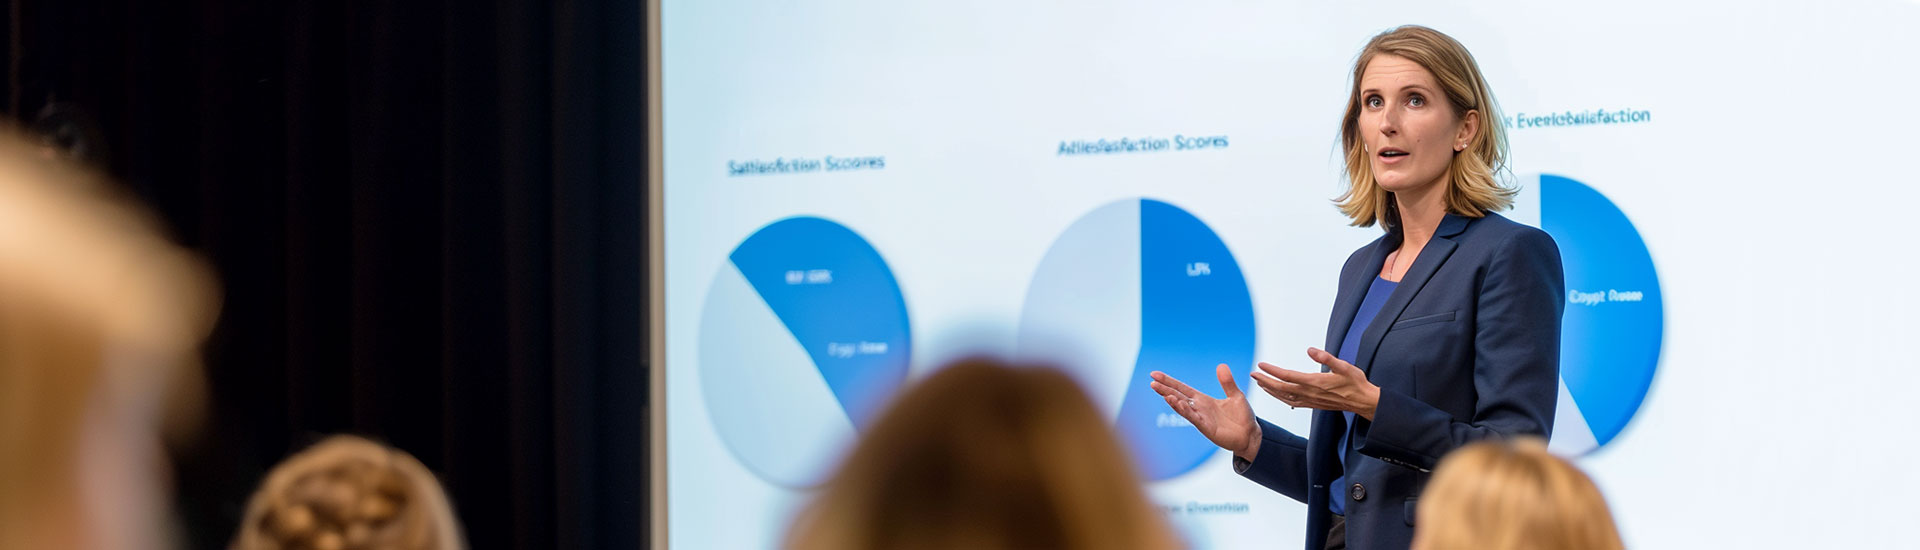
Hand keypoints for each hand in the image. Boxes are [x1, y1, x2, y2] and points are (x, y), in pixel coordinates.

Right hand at [1149, 364, 1262, 460]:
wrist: (1251, 436)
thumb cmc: (1242, 417)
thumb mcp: (1235, 395)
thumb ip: (1227, 382)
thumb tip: (1221, 365)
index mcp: (1203, 400)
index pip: (1182, 388)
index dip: (1169, 381)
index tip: (1155, 374)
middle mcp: (1199, 409)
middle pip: (1178, 396)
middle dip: (1165, 389)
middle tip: (1152, 382)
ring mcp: (1201, 419)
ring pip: (1183, 407)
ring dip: (1172, 400)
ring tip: (1162, 392)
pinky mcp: (1207, 428)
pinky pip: (1193, 418)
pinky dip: (1185, 410)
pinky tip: (1177, 403)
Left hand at [1251, 348, 1381, 419]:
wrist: (1363, 401)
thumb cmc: (1355, 382)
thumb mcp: (1344, 366)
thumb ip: (1326, 358)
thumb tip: (1310, 350)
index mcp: (1314, 382)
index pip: (1287, 376)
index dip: (1272, 371)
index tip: (1261, 365)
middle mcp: (1309, 393)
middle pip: (1281, 388)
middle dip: (1265, 381)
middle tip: (1252, 374)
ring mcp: (1310, 401)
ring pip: (1284, 397)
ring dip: (1270, 390)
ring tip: (1260, 383)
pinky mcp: (1312, 404)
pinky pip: (1291, 402)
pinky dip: (1280, 398)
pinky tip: (1276, 394)